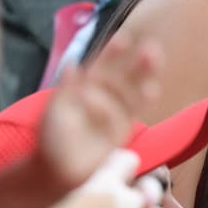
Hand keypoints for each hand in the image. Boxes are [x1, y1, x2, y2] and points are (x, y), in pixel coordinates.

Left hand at [26, 34, 161, 196]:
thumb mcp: (55, 108)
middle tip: (153, 49)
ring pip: (133, 94)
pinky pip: (126, 117)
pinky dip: (130, 104)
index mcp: (88, 88)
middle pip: (126, 78)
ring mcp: (115, 117)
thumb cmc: (50, 137)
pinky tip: (147, 90)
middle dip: (139, 65)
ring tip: (156, 71)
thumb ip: (66, 87)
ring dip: (145, 80)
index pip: (104, 67)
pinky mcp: (119, 135)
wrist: (53, 169)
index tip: (123, 39)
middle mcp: (105, 99)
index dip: (113, 54)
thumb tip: (73, 63)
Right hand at [46, 150, 165, 207]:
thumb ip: (94, 189)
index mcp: (105, 183)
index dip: (126, 166)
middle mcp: (125, 202)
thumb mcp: (70, 199)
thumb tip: (101, 189)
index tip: (123, 172)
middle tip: (137, 200)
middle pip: (151, 188)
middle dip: (145, 192)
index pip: (129, 160)